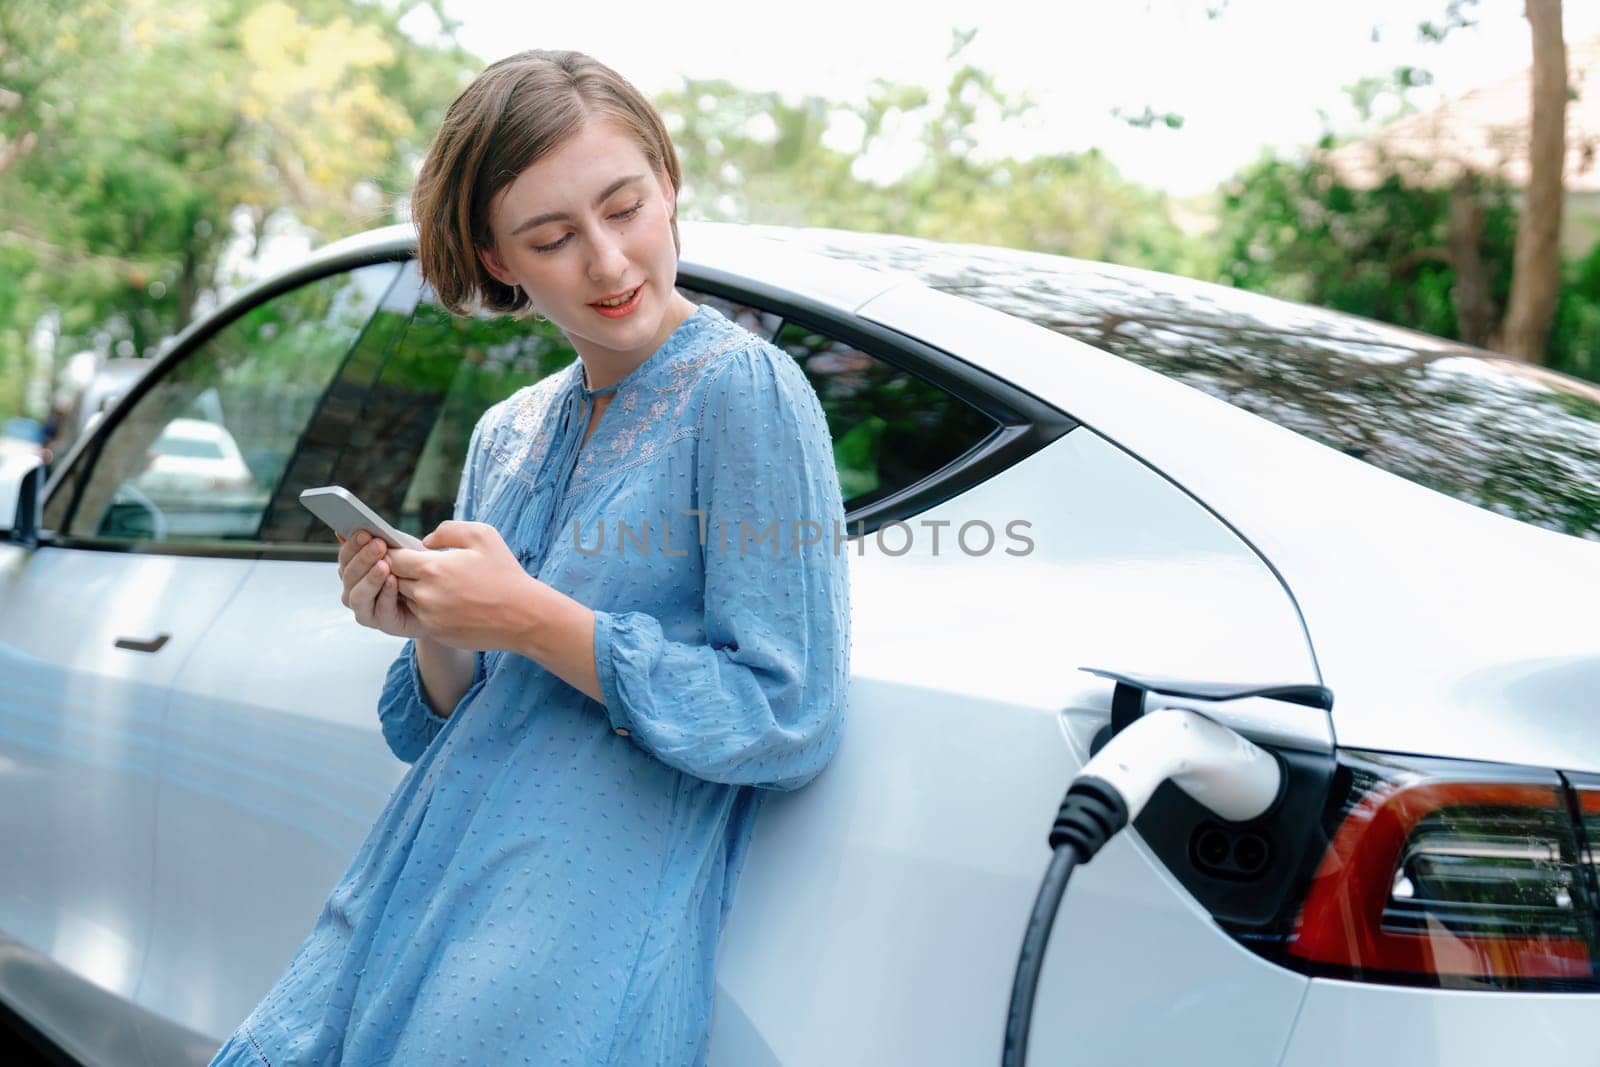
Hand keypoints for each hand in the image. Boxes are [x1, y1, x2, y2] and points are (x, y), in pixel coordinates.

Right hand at [336, 530, 427, 639]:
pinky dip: (386, 595)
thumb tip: (343, 532)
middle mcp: (354, 590)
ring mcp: (365, 609)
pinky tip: (393, 581)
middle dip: (363, 558)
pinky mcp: (382, 623)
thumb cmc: (417, 569)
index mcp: (355, 569)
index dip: (353, 544)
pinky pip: (380, 610)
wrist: (439, 598)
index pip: (346, 556)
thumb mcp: (402, 550)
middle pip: (349, 574)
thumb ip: (378, 541)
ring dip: (370, 578)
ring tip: (384, 565)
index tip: (365, 533)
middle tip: (378, 545)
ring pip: (357, 595)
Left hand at [385, 520, 544, 652]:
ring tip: (438, 584)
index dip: (393, 553)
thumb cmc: (504, 573)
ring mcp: (430, 617)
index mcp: (432, 568)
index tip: (398, 550)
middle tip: (418, 566)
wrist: (523, 616)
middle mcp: (425, 594)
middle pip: (395, 580)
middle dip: (403, 571)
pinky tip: (450, 602)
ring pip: (407, 599)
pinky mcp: (437, 633)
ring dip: (415, 591)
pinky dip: (429, 609)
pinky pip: (422, 617)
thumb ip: (446, 531)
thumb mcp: (482, 535)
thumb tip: (425, 542)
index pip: (393, 558)